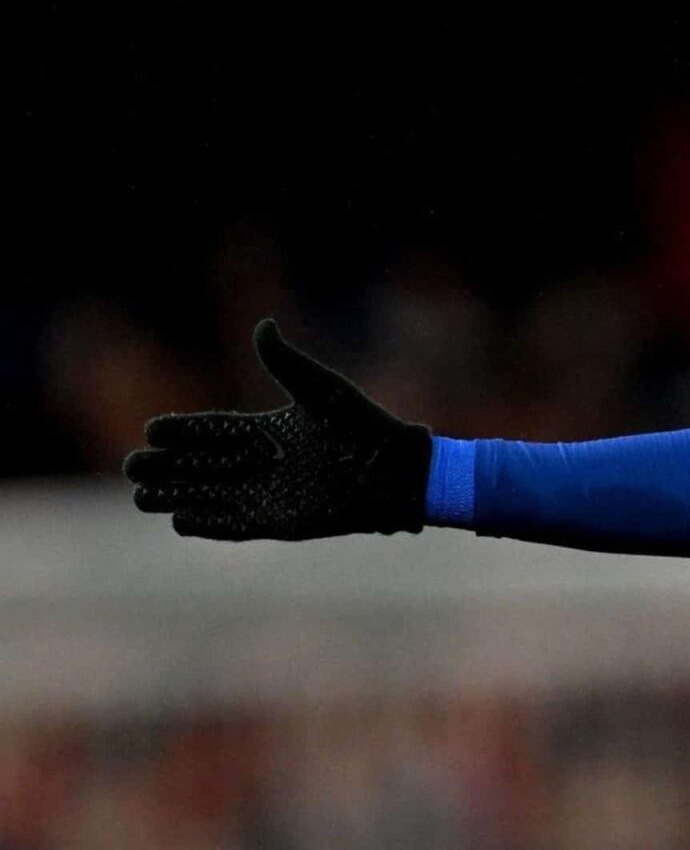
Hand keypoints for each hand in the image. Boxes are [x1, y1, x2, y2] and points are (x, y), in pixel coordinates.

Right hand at [124, 318, 431, 539]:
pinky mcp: (278, 522)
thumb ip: (287, 362)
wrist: (395, 472)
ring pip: (208, 495)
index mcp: (265, 431)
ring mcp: (266, 494)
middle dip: (165, 466)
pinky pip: (234, 524)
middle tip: (134, 465)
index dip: (181, 432)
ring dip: (176, 495)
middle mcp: (259, 464)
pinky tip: (180, 520)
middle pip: (199, 465)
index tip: (152, 430)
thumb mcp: (322, 391)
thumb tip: (263, 325)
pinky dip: (209, 523)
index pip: (211, 431)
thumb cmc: (363, 428)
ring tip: (142, 495)